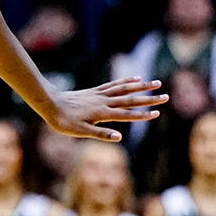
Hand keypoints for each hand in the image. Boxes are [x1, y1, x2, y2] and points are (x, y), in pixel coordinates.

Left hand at [41, 77, 165, 141]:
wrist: (49, 104)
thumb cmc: (63, 121)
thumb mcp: (80, 132)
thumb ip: (100, 134)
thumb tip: (120, 137)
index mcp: (102, 114)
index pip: (127, 115)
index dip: (142, 115)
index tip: (157, 114)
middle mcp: (104, 102)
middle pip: (131, 100)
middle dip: (149, 99)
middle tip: (166, 97)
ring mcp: (100, 95)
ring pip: (125, 89)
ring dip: (142, 86)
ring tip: (156, 82)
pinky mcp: (95, 91)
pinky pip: (113, 84)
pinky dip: (126, 81)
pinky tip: (135, 78)